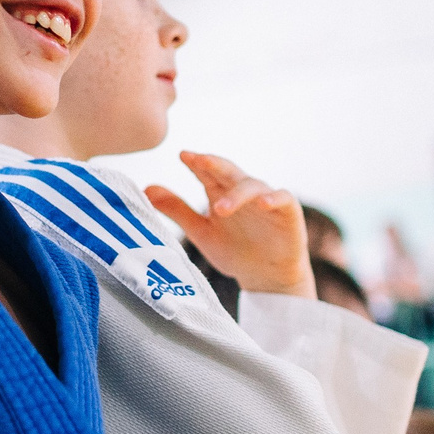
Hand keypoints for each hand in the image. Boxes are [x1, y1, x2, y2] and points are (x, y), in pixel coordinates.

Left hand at [144, 151, 314, 298]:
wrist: (266, 278)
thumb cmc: (235, 250)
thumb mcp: (201, 232)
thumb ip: (177, 210)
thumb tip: (145, 189)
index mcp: (220, 192)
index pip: (207, 172)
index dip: (196, 163)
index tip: (182, 155)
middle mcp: (242, 191)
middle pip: (228, 171)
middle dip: (213, 164)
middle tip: (198, 160)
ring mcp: (266, 199)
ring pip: (252, 186)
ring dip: (236, 195)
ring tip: (220, 208)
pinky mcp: (288, 212)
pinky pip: (282, 198)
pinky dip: (273, 199)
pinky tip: (263, 204)